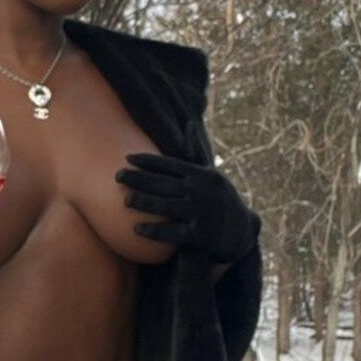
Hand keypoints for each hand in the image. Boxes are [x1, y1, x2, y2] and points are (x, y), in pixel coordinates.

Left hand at [115, 152, 258, 262]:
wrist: (242, 231)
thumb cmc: (219, 198)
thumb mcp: (212, 174)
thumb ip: (195, 153)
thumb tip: (188, 125)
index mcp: (202, 175)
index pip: (170, 165)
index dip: (148, 161)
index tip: (128, 159)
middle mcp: (201, 191)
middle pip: (164, 183)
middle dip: (139, 179)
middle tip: (118, 176)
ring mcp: (202, 212)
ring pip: (167, 206)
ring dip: (144, 202)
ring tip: (126, 201)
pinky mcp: (202, 234)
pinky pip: (174, 233)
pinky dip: (155, 231)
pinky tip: (137, 229)